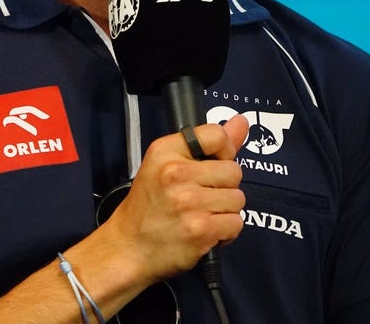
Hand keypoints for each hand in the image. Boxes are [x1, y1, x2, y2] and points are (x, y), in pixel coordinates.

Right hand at [101, 114, 249, 283]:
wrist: (128, 247)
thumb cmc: (148, 206)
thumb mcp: (166, 163)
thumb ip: (207, 143)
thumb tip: (241, 122)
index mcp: (166, 151)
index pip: (217, 135)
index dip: (224, 151)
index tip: (215, 163)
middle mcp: (177, 174)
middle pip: (234, 171)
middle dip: (224, 186)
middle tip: (201, 196)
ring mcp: (190, 203)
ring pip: (238, 199)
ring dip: (225, 210)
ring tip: (202, 214)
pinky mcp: (200, 230)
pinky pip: (236, 223)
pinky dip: (225, 231)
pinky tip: (206, 231)